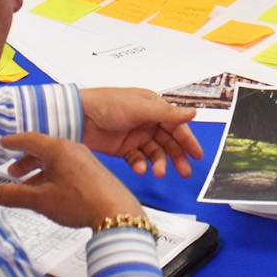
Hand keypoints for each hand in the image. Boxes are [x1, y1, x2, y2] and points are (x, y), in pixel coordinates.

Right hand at [0, 131, 147, 229]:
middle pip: (43, 150)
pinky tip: (50, 192)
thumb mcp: (41, 200)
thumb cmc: (81, 201)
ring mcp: (85, 160)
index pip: (30, 139)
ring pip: (56, 161)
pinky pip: (68, 168)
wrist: (116, 211)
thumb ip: (14, 195)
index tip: (4, 142)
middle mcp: (73, 149)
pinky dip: (54, 176)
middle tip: (12, 172)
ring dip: (40, 171)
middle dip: (26, 161)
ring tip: (28, 187)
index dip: (14, 142)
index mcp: (59, 149)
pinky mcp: (93, 172)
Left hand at [80, 87, 202, 177]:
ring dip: (159, 163)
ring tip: (158, 172)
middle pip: (168, 141)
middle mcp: (147, 121)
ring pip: (155, 153)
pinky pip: (139, 159)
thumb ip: (168, 114)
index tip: (197, 155)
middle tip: (185, 171)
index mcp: (153, 107)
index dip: (187, 139)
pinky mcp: (124, 148)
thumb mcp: (141, 108)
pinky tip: (141, 169)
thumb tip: (193, 113)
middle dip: (177, 156)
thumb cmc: (108, 104)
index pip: (176, 125)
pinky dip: (142, 165)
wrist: (79, 117)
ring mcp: (136, 135)